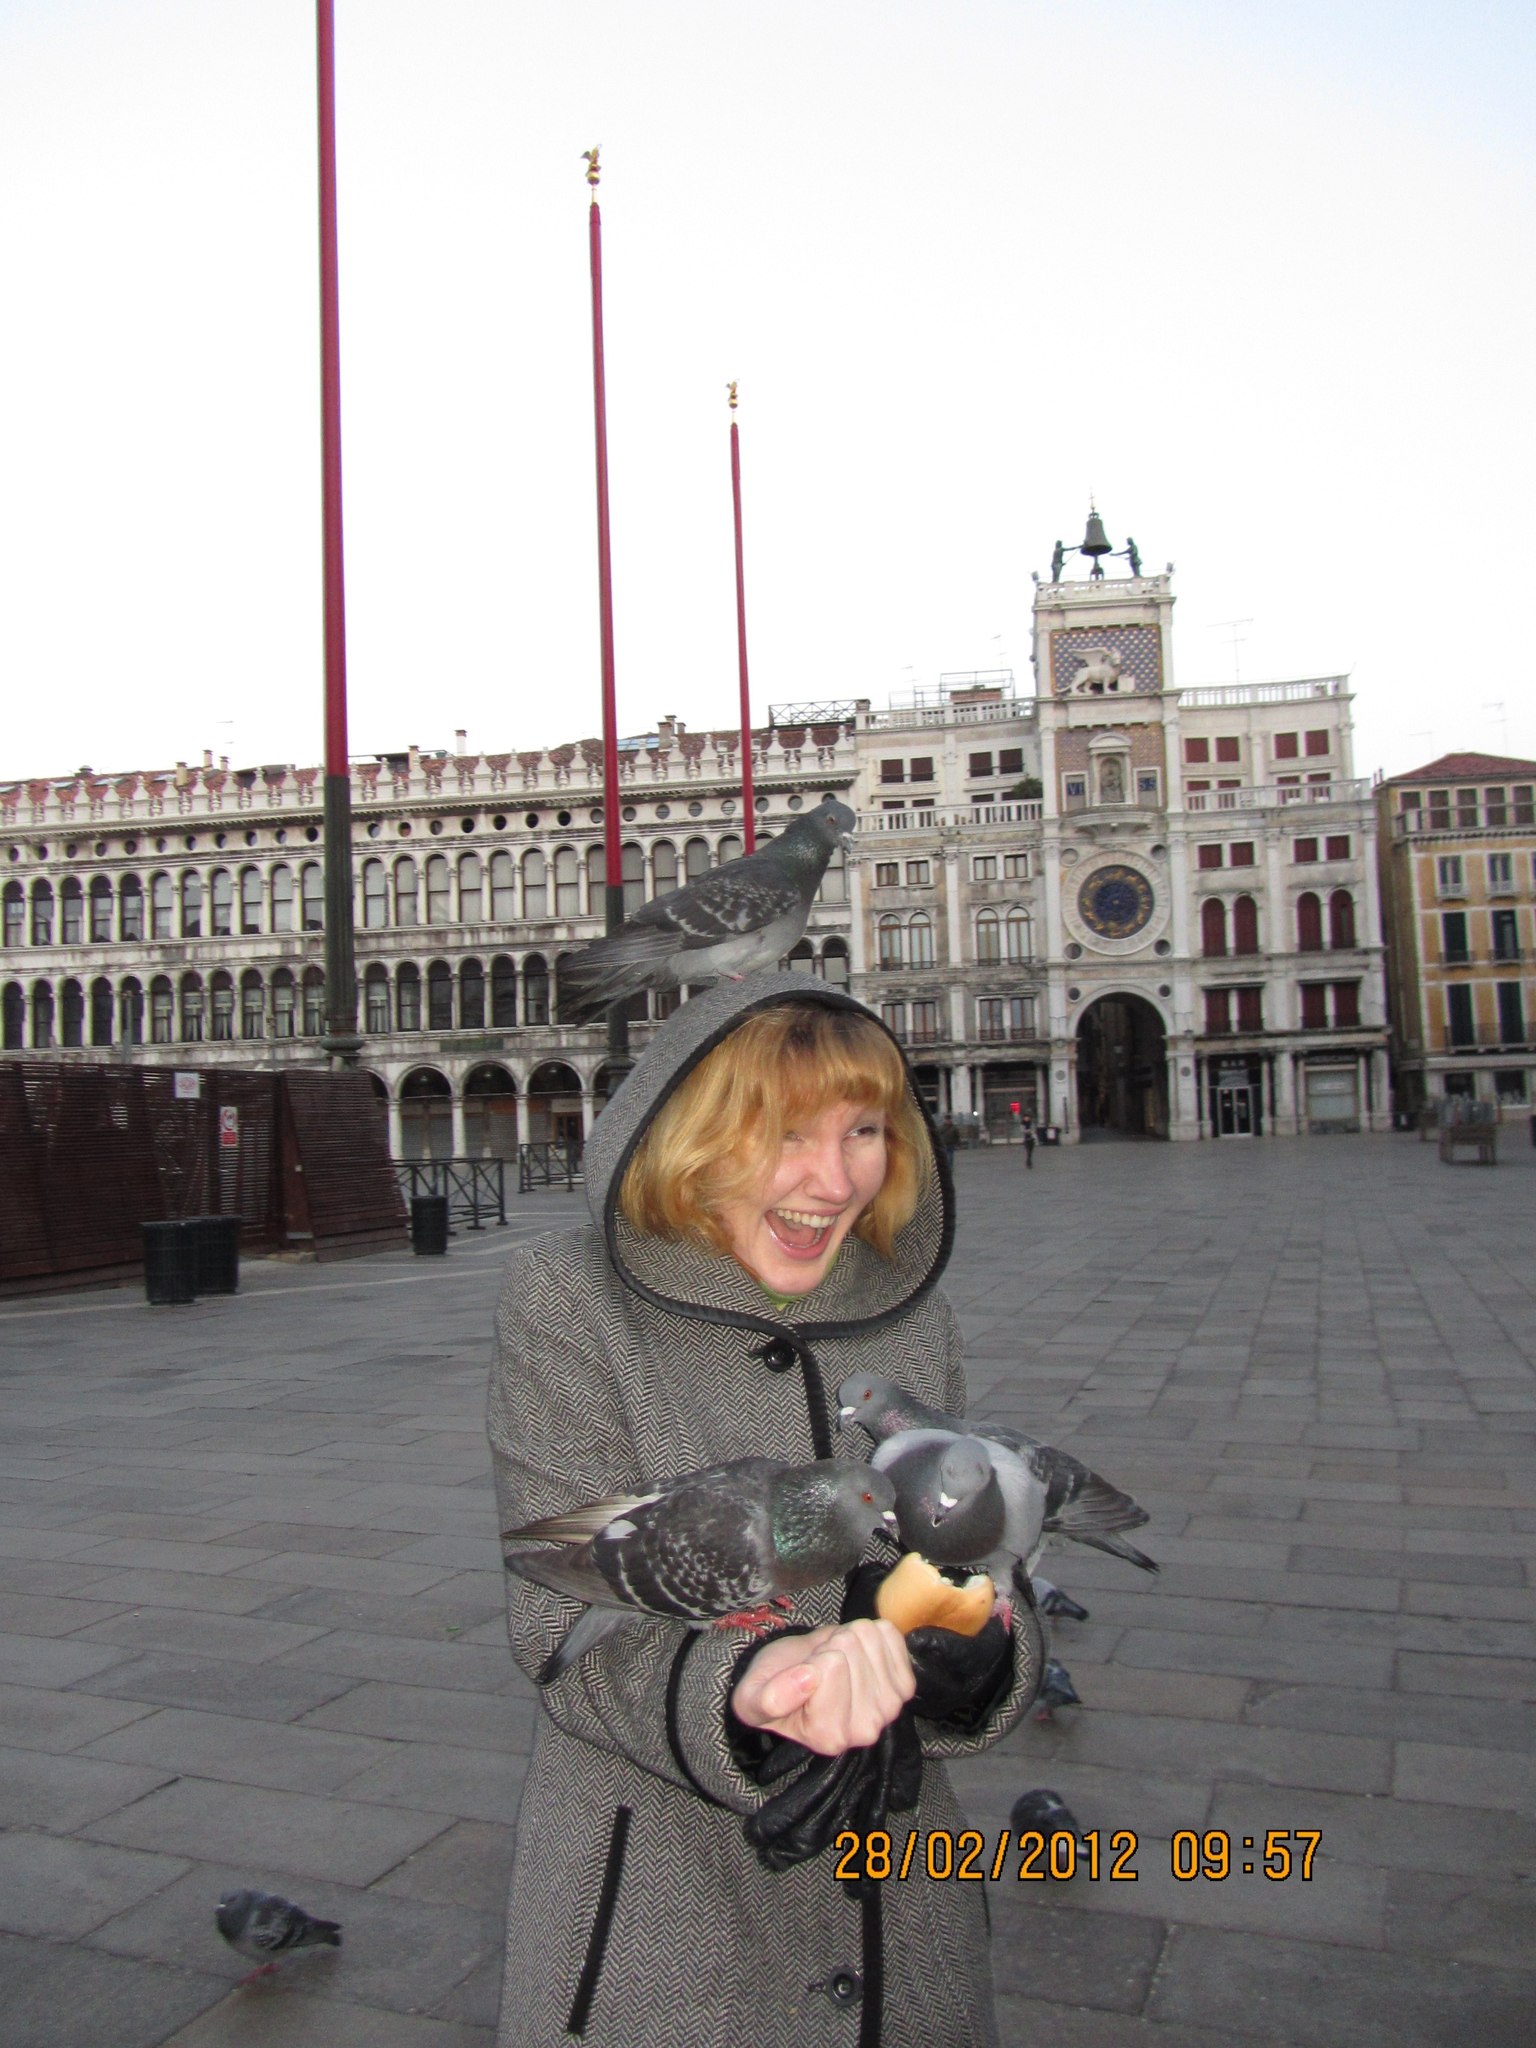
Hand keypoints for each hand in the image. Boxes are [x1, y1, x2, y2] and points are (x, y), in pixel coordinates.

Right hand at [730, 1619, 914, 1755]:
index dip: (812, 1660)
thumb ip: (769, 1699)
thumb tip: (807, 1679)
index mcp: (827, 1737)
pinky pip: (889, 1634)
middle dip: (831, 1647)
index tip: (805, 1674)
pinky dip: (870, 1634)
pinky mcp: (904, 1685)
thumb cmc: (775, 1687)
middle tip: (820, 1665)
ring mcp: (889, 1707)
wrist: (799, 1677)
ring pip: (869, 1638)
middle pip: (851, 1649)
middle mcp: (865, 1729)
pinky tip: (858, 1653)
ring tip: (836, 1660)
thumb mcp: (752, 1697)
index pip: (830, 1667)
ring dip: (849, 1639)